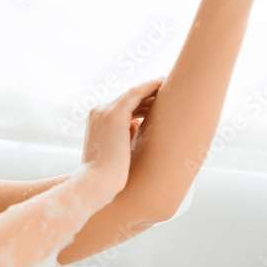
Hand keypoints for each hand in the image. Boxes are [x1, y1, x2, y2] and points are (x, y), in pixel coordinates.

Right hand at [80, 76, 165, 193]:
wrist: (97, 182)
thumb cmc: (107, 175)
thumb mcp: (116, 150)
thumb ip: (124, 134)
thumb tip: (138, 124)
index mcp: (96, 121)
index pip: (121, 107)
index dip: (140, 103)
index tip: (155, 101)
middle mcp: (98, 112)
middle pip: (128, 98)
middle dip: (148, 93)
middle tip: (167, 88)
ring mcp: (105, 111)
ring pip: (133, 94)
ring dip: (152, 88)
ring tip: (169, 84)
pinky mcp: (115, 114)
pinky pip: (136, 94)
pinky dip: (150, 87)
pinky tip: (163, 84)